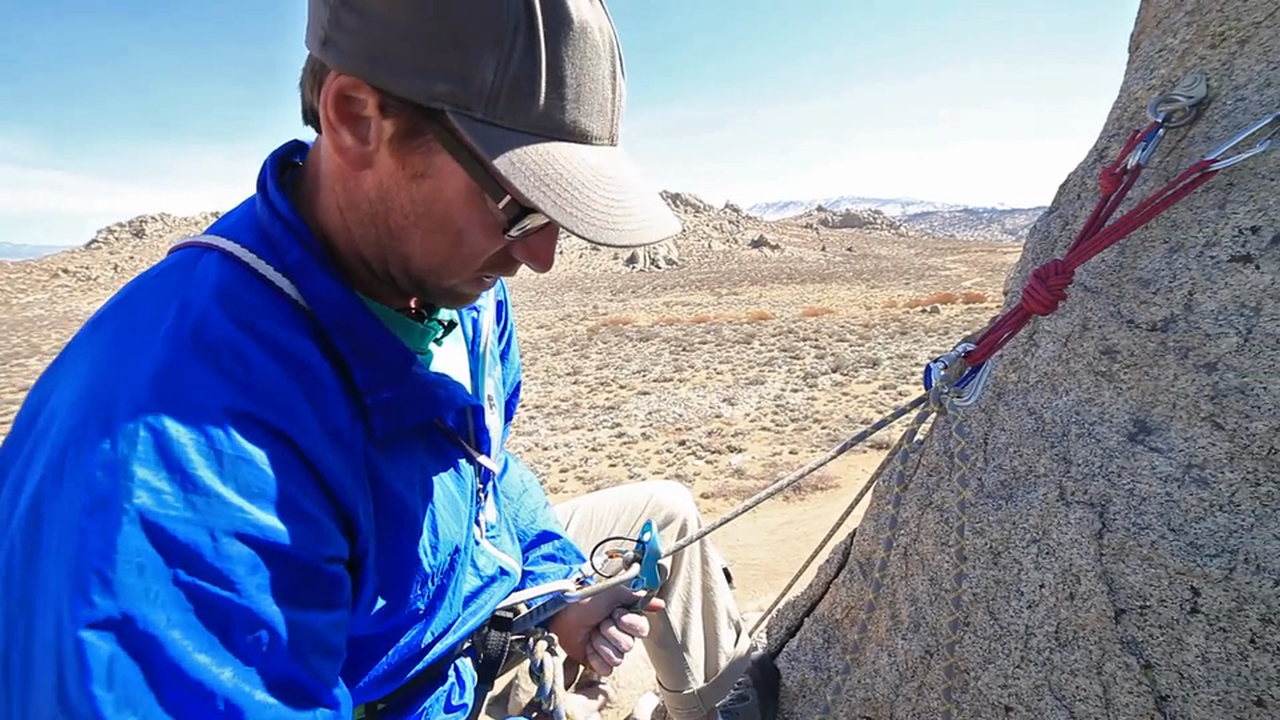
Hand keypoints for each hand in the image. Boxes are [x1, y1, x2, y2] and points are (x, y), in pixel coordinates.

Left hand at [546, 583, 664, 675]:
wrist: (560, 614)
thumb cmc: (584, 600)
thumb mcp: (613, 593)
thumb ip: (638, 598)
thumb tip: (661, 604)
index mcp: (628, 618)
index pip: (642, 630)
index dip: (627, 623)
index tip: (615, 613)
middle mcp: (621, 635)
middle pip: (628, 646)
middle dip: (609, 633)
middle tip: (598, 623)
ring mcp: (609, 650)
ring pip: (617, 658)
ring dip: (600, 644)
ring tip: (590, 633)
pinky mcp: (596, 662)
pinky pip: (606, 669)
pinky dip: (594, 657)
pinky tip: (587, 647)